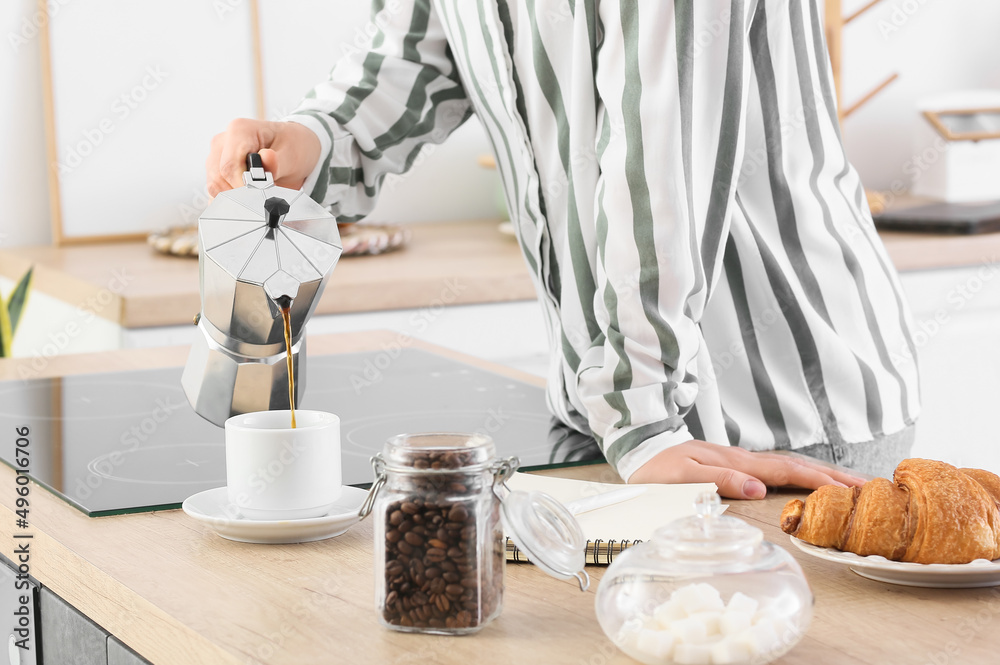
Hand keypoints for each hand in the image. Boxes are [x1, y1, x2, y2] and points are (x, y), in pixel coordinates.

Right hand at [206, 118, 321, 196]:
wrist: (291, 149)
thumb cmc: (291, 147)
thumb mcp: (292, 154)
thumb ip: (278, 161)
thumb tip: (266, 159)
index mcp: (239, 130)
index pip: (229, 166)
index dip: (243, 187)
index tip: (260, 197)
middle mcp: (222, 142)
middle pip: (219, 178)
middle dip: (241, 194)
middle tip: (264, 198)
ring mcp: (215, 157)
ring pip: (215, 187)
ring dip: (236, 198)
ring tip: (259, 195)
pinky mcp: (215, 172)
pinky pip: (215, 193)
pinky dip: (231, 201)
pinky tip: (249, 198)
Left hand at [628, 440, 866, 499]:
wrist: (640, 449)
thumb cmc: (657, 469)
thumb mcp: (682, 477)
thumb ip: (719, 481)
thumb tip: (758, 489)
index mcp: (735, 463)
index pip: (787, 472)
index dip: (820, 481)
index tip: (851, 489)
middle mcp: (743, 460)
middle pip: (797, 466)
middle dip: (834, 476)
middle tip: (870, 486)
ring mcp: (741, 461)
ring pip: (790, 466)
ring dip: (822, 474)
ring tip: (852, 483)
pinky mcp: (736, 465)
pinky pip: (776, 469)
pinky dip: (800, 474)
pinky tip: (810, 480)